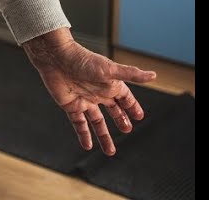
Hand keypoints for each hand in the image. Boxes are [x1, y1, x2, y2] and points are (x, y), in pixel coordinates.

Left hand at [22, 28, 157, 155]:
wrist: (55, 58)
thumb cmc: (83, 60)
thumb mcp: (109, 69)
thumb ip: (131, 75)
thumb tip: (153, 75)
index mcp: (110, 84)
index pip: (125, 98)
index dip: (132, 106)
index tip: (139, 117)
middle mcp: (98, 93)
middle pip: (112, 111)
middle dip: (120, 120)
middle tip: (127, 130)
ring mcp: (84, 100)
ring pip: (97, 122)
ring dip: (103, 136)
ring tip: (110, 151)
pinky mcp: (70, 106)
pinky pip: (78, 123)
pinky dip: (83, 135)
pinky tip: (87, 146)